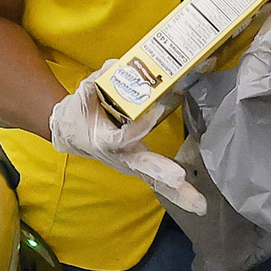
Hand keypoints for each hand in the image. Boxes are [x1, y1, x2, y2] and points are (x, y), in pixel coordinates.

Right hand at [49, 79, 203, 211]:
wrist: (70, 131)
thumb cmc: (80, 111)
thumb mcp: (85, 91)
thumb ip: (100, 80)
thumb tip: (118, 65)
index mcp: (103, 138)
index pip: (121, 137)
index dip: (136, 126)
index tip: (155, 109)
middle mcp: (119, 156)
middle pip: (142, 166)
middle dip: (161, 171)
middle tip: (179, 177)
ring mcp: (131, 164)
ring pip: (154, 180)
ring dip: (177, 193)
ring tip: (200, 204)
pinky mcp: (140, 166)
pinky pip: (159, 181)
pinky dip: (178, 193)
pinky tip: (198, 204)